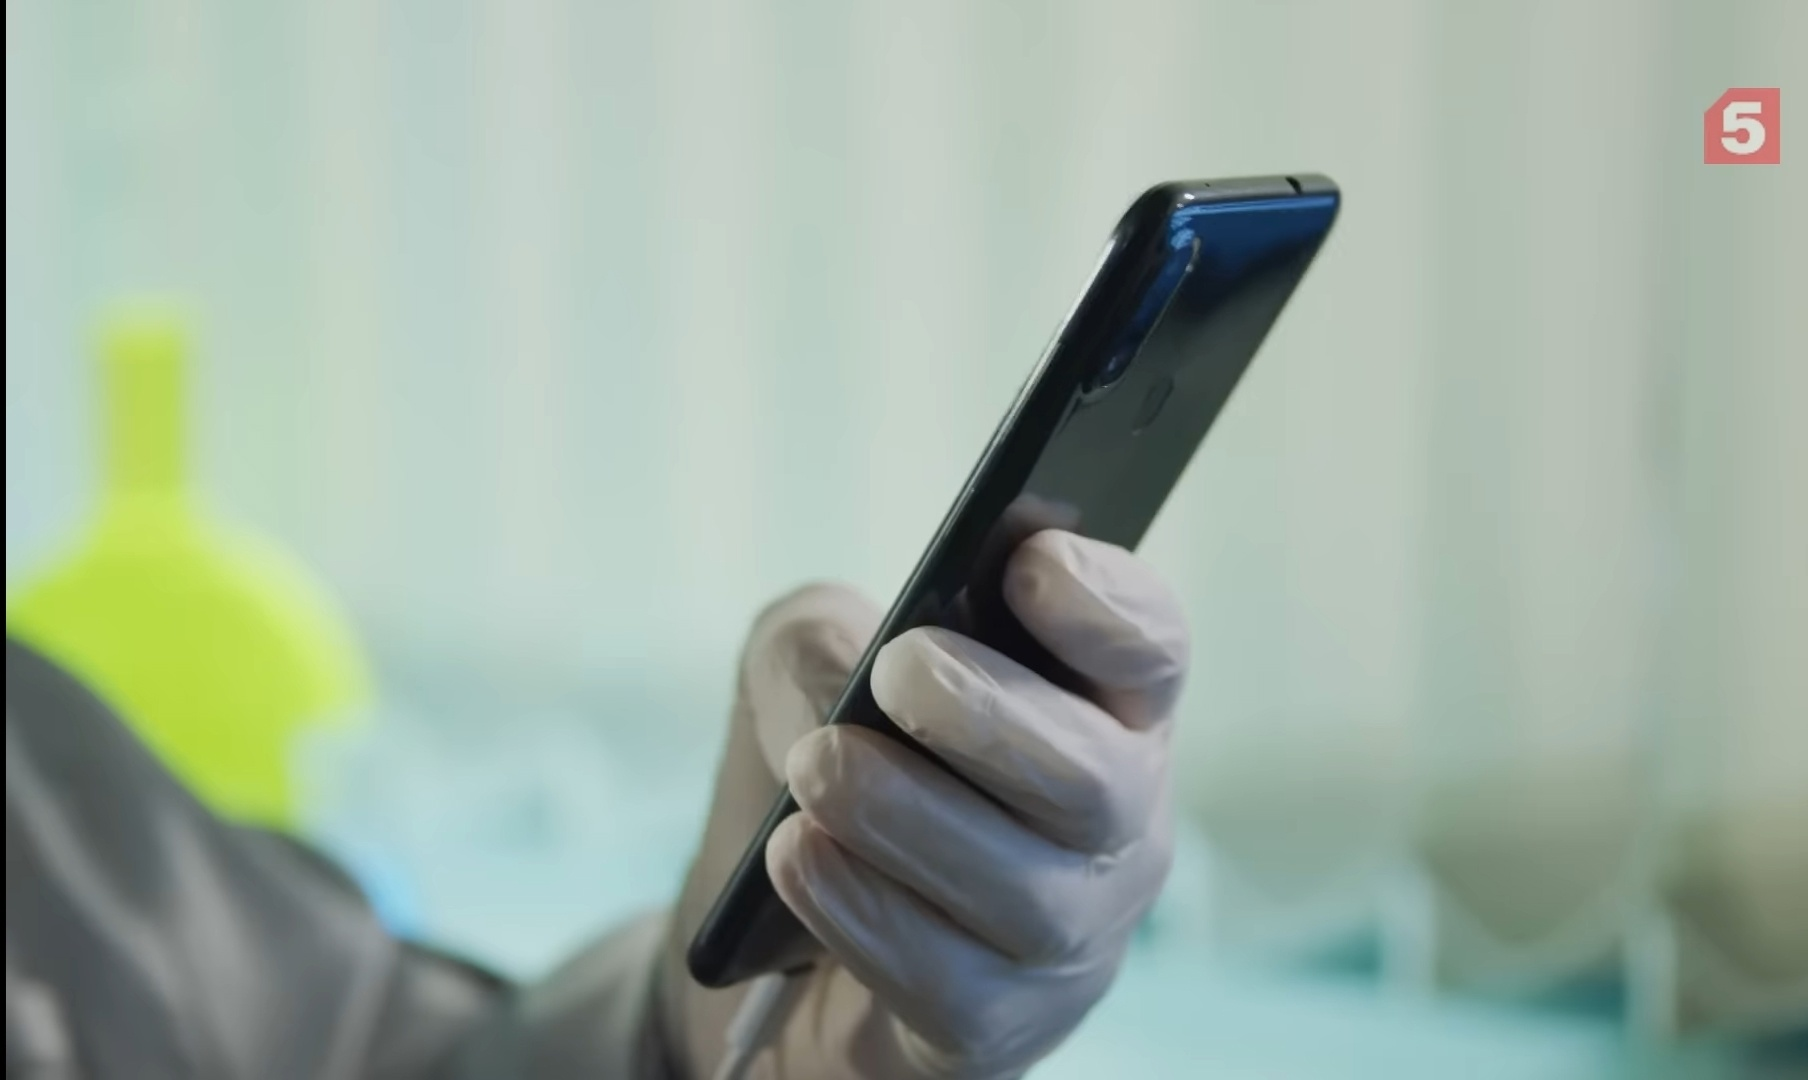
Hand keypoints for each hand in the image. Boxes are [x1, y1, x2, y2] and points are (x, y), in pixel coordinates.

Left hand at [662, 530, 1186, 1078]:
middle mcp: (1110, 824)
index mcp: (1094, 709)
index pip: (1150, 650)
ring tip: (818, 767)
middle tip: (897, 671)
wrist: (770, 939)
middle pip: (1098, 777)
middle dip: (994, 717)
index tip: (1026, 565)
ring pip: (1027, 892)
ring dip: (911, 816)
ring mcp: (1067, 936)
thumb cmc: (831, 773)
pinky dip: (866, 913)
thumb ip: (816, 639)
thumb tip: (839, 682)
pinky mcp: (1000, 1026)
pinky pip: (951, 984)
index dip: (1106, 607)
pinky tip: (800, 860)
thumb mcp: (802, 670)